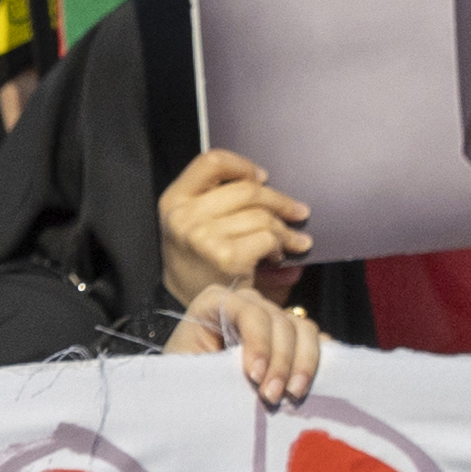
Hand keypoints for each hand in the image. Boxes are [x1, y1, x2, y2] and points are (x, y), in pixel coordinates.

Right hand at [153, 147, 309, 311]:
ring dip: (284, 229)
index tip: (262, 178)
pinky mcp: (226, 258)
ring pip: (261, 216)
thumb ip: (218, 199)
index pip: (211, 162)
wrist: (187, 309)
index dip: (242, 166)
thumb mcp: (194, 223)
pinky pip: (267, 238)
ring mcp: (203, 237)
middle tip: (297, 212)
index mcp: (173, 200)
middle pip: (246, 189)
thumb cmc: (198, 263)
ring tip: (292, 241)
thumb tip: (266, 182)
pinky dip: (281, 246)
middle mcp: (184, 216)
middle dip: (279, 200)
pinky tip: (280, 255)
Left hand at [168, 282, 326, 406]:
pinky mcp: (290, 336)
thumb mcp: (190, 367)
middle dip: (281, 361)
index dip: (258, 342)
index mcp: (216, 301)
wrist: (188, 386)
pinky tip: (312, 383)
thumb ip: (216, 365)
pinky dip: (318, 360)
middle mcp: (248, 302)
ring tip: (292, 394)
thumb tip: (251, 376)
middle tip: (272, 396)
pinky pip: (315, 341)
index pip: (249, 313)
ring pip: (303, 329)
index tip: (255, 376)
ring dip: (303, 363)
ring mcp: (273, 317)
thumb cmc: (183, 375)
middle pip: (280, 322)